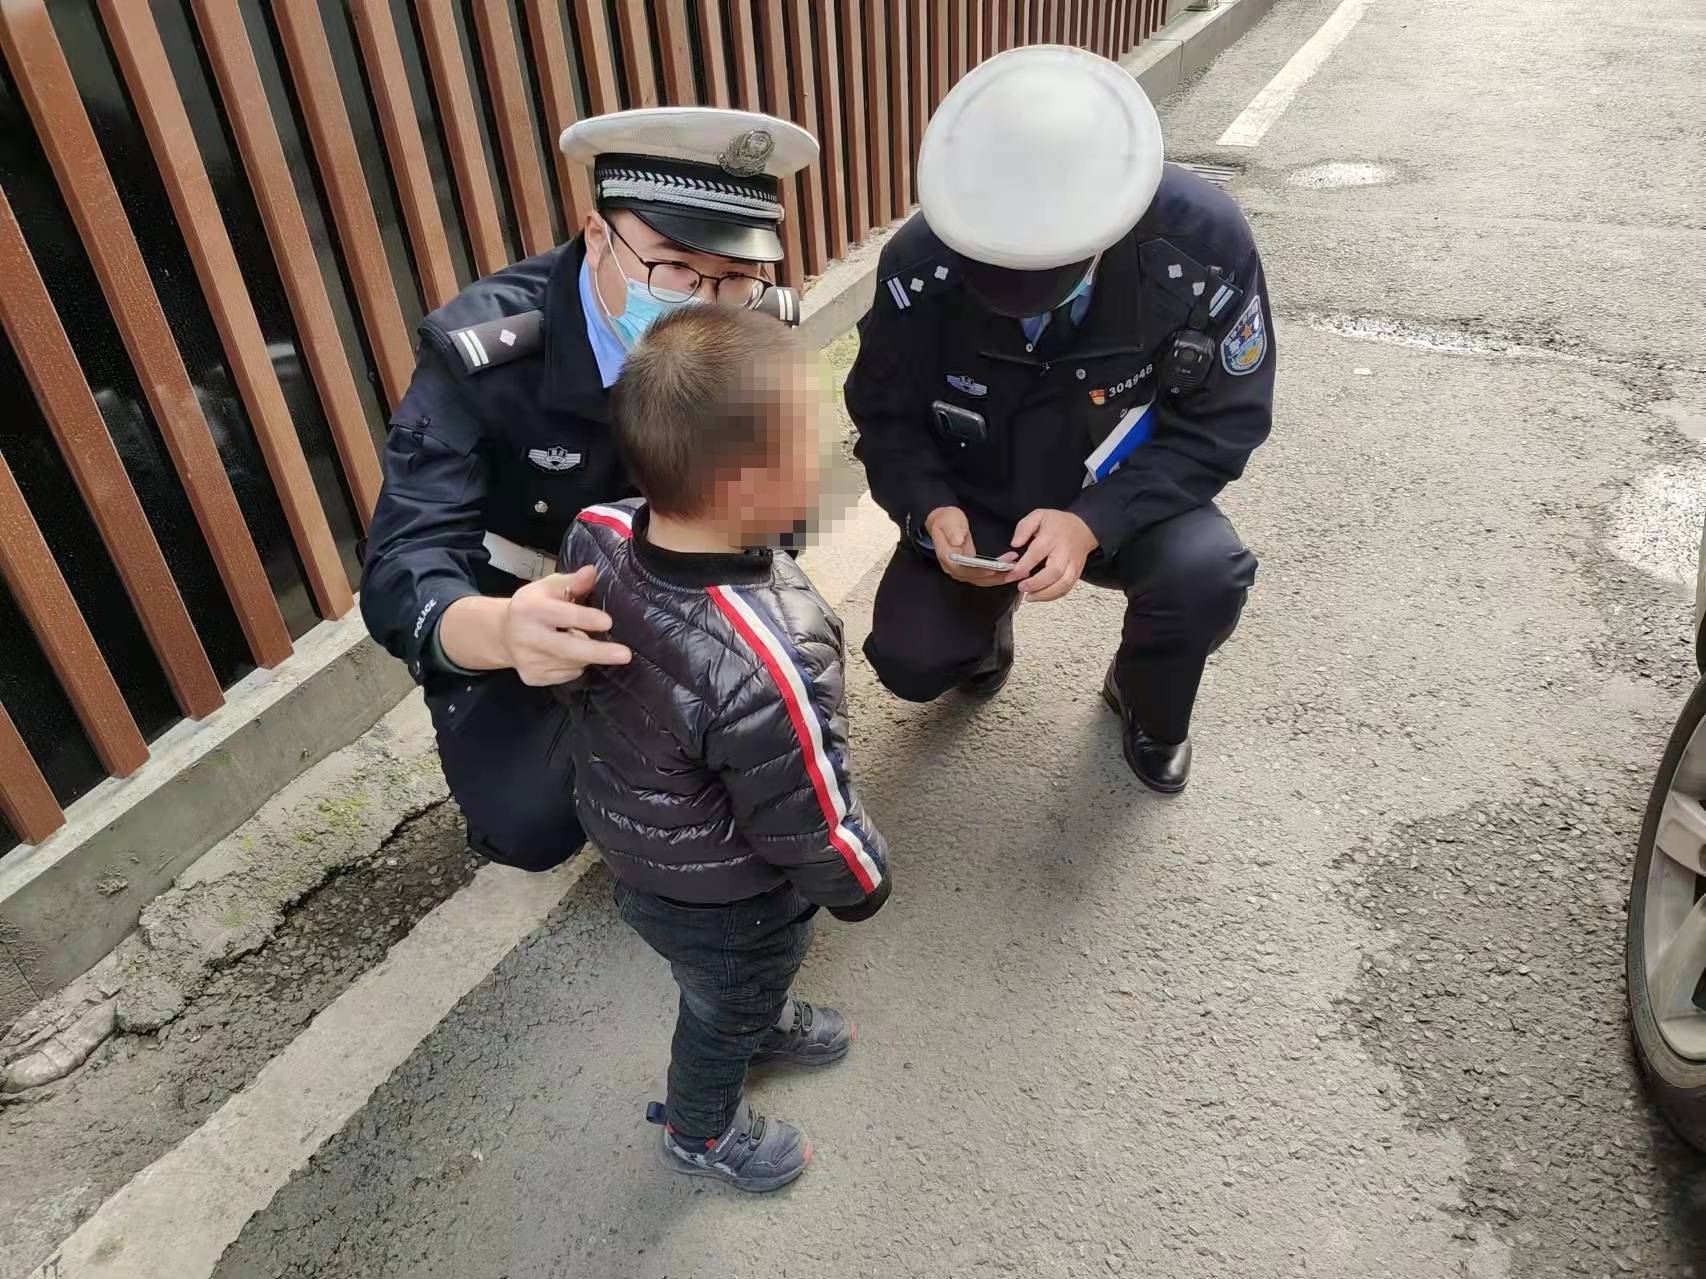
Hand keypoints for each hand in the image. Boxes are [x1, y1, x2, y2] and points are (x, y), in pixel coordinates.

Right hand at [503, 566, 630, 684]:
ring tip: (581, 639)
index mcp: (531, 609)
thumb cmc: (533, 605)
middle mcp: (527, 637)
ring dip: (587, 654)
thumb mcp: (548, 587)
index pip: (562, 614)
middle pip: (568, 648)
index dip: (585, 619)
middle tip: (625, 654)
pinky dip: (576, 665)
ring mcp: (529, 661)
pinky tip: (567, 654)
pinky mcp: (533, 677)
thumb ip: (572, 581)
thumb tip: (592, 572)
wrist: (502, 634)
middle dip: (598, 652)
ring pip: (572, 662)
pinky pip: (567, 674)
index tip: (608, 622)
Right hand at [924, 506, 1019, 586]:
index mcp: (948, 558)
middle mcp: (954, 569)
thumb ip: (953, 531)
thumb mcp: (948, 521)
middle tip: (1014, 571)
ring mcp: (962, 571)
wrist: (943, 521)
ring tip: (1018, 572)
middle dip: (997, 577)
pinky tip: (1009, 570)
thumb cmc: (946, 520)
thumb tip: (958, 541)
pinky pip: (984, 576)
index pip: (966, 569)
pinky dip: (997, 575)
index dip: (981, 571)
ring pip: (982, 580)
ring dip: (1000, 577)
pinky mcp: (969, 569)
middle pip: (977, 578)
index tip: (995, 569)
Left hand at [1009, 509, 1097, 601]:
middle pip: (1054, 572)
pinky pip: (1067, 588)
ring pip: (1063, 583)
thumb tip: (1015, 544)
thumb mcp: (1038, 516)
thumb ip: (1024, 528)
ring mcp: (1073, 564)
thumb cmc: (1058, 523)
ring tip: (1030, 597)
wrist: (1084, 528)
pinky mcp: (1077, 573)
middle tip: (1021, 587)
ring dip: (1046, 594)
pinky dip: (1054, 595)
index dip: (1023, 567)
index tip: (1011, 575)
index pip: (1037, 553)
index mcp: (1052, 537)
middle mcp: (1064, 552)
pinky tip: (1041, 596)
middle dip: (1036, 584)